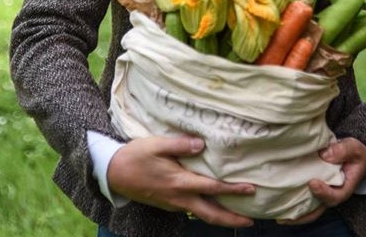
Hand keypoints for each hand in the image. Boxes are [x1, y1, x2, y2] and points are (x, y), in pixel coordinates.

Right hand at [107, 135, 254, 227]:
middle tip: (251, 221)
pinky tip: (213, 204)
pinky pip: (192, 210)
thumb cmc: (136, 156)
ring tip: (238, 216)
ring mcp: (174, 204)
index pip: (212, 188)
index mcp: (179, 182)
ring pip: (202, 215)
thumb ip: (180, 144)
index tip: (250, 189)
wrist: (114, 174)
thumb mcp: (156, 145)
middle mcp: (179, 198)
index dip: (233, 189)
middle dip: (232, 219)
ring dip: (221, 217)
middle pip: (211, 214)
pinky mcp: (169, 204)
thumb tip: (202, 144)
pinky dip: (207, 210)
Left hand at [278, 137, 365, 225]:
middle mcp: (333, 194)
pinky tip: (279, 201)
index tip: (312, 183)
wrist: (354, 155)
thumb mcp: (354, 148)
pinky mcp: (315, 188)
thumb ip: (342, 150)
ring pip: (310, 208)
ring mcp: (323, 193)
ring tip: (279, 215)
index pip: (335, 196)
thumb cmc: (354, 152)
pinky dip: (293, 202)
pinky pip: (305, 199)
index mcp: (345, 187)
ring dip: (295, 213)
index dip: (324, 192)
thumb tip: (325, 154)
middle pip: (319, 209)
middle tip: (287, 215)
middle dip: (303, 215)